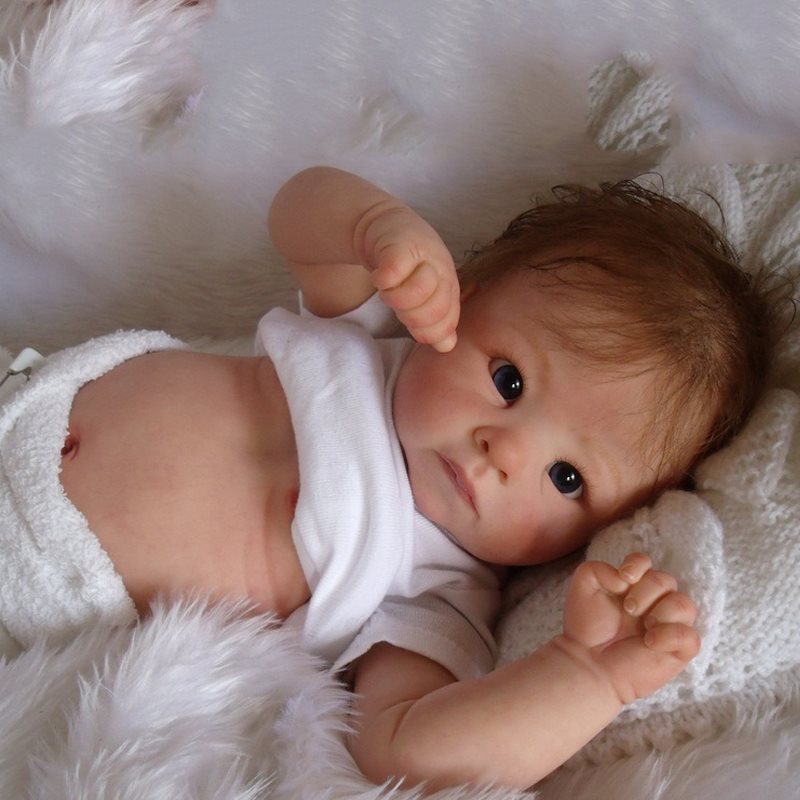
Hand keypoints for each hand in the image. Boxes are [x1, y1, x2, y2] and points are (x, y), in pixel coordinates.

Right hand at [359, 203, 459, 351]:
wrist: (387, 228)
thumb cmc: (408, 267)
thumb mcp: (425, 296)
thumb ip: (436, 321)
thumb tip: (446, 346)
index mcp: (450, 286)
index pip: (446, 322)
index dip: (427, 333)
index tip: (412, 324)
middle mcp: (442, 269)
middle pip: (433, 311)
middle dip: (410, 316)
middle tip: (398, 304)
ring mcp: (423, 255)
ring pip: (416, 293)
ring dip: (395, 298)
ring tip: (389, 288)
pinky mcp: (399, 245)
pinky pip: (392, 275)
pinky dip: (382, 281)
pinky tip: (379, 276)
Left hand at [562, 553, 699, 704]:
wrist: (587, 662)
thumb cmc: (587, 627)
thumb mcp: (583, 587)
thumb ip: (598, 568)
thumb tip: (625, 576)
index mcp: (633, 586)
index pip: (647, 562)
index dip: (638, 564)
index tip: (625, 577)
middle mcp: (654, 603)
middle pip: (667, 580)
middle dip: (647, 591)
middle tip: (628, 609)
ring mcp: (667, 626)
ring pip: (686, 605)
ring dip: (664, 610)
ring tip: (644, 625)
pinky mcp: (676, 651)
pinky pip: (691, 637)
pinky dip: (672, 635)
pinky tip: (650, 642)